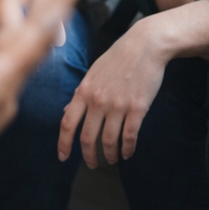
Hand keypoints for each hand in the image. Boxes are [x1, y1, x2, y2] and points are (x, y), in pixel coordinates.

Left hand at [57, 16, 168, 166]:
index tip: (63, 157)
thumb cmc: (118, 58)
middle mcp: (98, 100)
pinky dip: (128, 148)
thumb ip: (81, 94)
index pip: (67, 123)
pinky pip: (130, 136)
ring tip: (111, 159)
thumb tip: (67, 112)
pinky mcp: (137, 108)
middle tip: (92, 164)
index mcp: (83, 91)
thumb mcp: (93, 74)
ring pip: (109, 140)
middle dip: (88, 156)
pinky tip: (127, 153)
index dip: (63, 143)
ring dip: (109, 155)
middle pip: (88, 137)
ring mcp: (118, 105)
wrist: (145, 45)